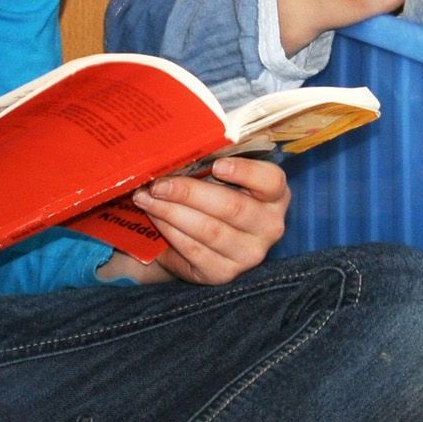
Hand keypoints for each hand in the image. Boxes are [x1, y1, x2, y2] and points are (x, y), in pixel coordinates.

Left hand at [118, 157, 290, 285]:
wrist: (201, 240)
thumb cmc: (214, 196)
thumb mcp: (221, 179)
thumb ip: (213, 163)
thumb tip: (181, 148)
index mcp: (275, 195)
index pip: (271, 181)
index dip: (246, 172)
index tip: (217, 165)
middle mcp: (270, 226)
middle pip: (232, 207)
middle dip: (190, 193)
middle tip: (159, 184)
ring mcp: (249, 254)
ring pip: (210, 230)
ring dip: (172, 212)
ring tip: (147, 198)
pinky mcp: (224, 273)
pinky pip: (194, 250)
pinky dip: (170, 232)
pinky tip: (155, 218)